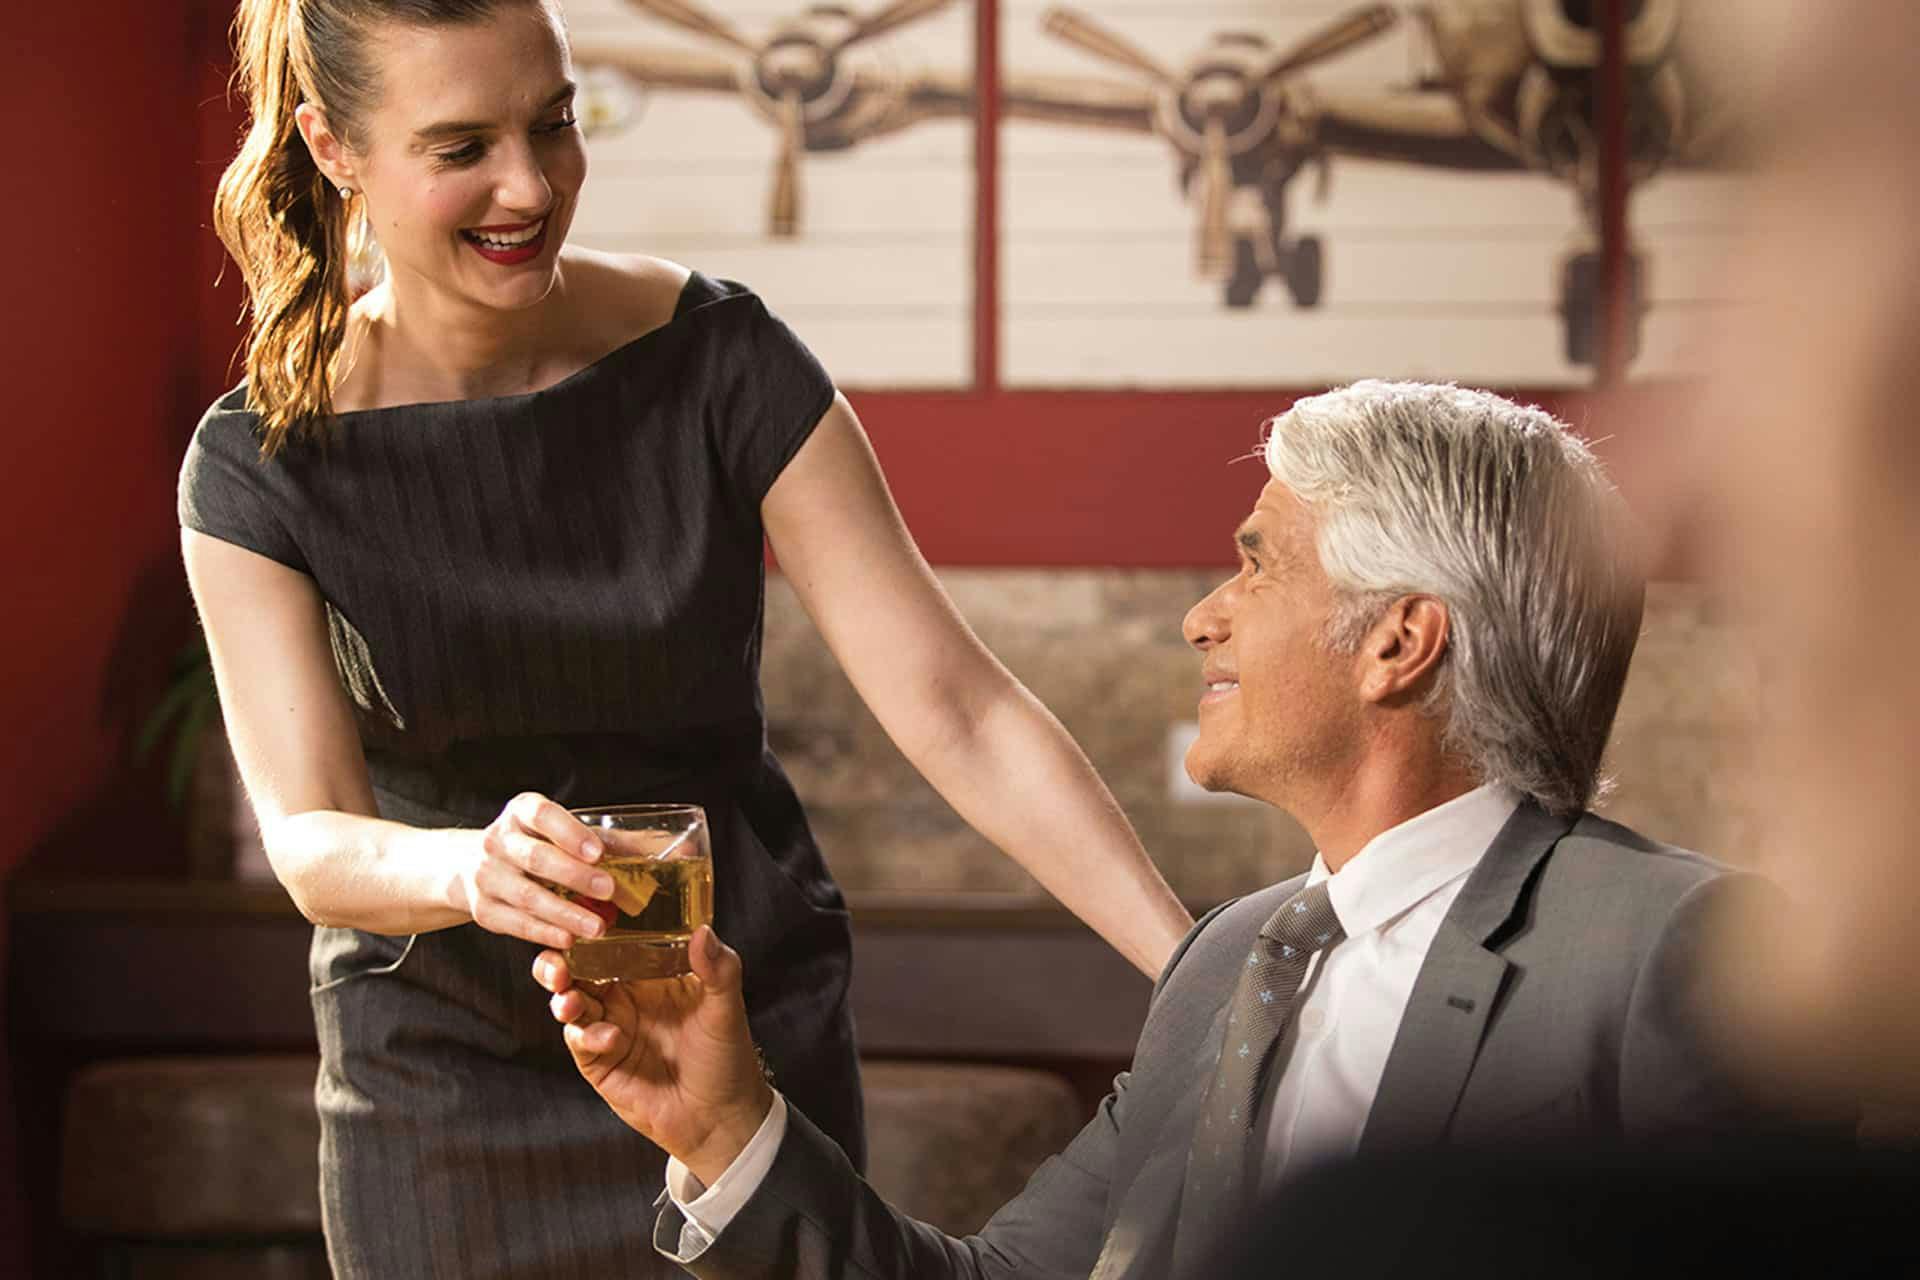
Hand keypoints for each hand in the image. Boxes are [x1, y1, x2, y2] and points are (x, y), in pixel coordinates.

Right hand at [450, 792, 615, 948]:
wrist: (482, 866)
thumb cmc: (539, 845)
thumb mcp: (563, 831)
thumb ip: (606, 840)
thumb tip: (661, 849)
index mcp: (522, 812)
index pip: (543, 815)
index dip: (571, 833)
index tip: (598, 853)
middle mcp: (498, 840)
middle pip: (537, 858)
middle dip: (575, 876)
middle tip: (609, 890)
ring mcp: (487, 876)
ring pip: (528, 897)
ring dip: (566, 914)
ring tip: (598, 927)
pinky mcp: (484, 909)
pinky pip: (517, 924)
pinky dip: (545, 933)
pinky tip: (569, 940)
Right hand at [535, 926, 774, 1185]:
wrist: (719, 1116)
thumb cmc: (726, 1055)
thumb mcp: (725, 1007)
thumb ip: (718, 968)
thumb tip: (703, 931)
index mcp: (649, 973)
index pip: (612, 942)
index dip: (592, 931)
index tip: (581, 920)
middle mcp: (624, 996)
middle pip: (578, 969)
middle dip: (559, 963)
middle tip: (557, 965)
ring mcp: (609, 1027)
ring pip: (570, 1002)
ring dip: (564, 998)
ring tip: (570, 1001)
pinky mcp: (600, 1062)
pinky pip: (581, 1040)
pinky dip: (588, 1035)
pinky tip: (610, 1037)